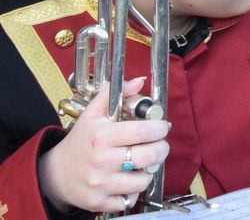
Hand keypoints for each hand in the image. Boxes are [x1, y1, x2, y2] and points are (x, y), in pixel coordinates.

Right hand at [37, 78, 169, 213]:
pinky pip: (130, 200)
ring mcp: (99, 184)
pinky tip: (127, 180)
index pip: (144, 131)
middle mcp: (100, 160)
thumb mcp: (92, 114)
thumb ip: (115, 94)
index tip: (161, 126)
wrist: (54, 174)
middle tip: (158, 145)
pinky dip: (133, 191)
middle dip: (161, 148)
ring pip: (144, 180)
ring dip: (149, 171)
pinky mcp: (99, 202)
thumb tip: (139, 81)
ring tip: (142, 163)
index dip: (160, 128)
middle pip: (150, 156)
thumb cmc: (80, 141)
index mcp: (101, 136)